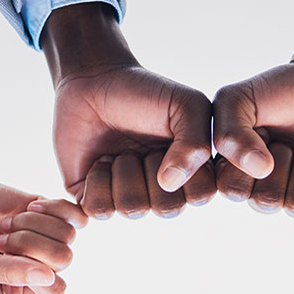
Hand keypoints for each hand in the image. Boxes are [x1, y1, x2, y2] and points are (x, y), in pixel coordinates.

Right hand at [0, 173, 86, 293]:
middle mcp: (37, 264)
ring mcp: (44, 236)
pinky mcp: (47, 210)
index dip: (39, 274)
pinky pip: (74, 214)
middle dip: (29, 245)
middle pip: (64, 260)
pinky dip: (53, 208)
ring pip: (68, 235)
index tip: (5, 257)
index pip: (54, 290)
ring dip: (34, 225)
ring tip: (6, 224)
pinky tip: (28, 207)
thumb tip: (50, 277)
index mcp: (22, 287)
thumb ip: (8, 273)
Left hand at [45, 4, 214, 218]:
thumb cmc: (144, 93)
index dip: (185, 169)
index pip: (200, 195)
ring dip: (123, 172)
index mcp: (190, 173)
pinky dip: (97, 181)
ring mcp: (129, 198)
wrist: (93, 83)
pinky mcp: (95, 200)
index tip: (172, 139)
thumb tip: (169, 183)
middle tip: (141, 145)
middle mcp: (162, 192)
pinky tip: (99, 161)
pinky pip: (100, 210)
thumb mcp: (186, 104)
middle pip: (167, 209)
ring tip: (118, 151)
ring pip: (133, 209)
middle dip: (151, 169)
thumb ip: (196, 142)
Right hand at [212, 2, 293, 216]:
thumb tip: (259, 170)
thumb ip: (228, 134)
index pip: (234, 190)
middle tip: (290, 138)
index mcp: (238, 174)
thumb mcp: (239, 99)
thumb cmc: (284, 89)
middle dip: (283, 159)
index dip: (249, 158)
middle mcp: (267, 192)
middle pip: (268, 201)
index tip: (260, 131)